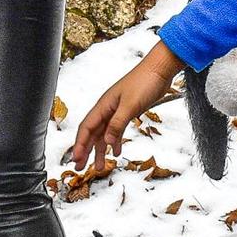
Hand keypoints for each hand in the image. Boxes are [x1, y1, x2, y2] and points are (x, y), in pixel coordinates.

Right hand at [73, 41, 185, 170]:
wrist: (160, 69)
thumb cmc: (145, 81)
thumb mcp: (131, 105)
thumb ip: (118, 123)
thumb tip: (107, 142)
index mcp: (104, 105)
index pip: (86, 128)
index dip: (80, 144)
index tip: (76, 159)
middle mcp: (107, 108)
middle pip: (91, 133)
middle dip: (85, 150)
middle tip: (80, 167)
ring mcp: (117, 110)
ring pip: (103, 133)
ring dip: (100, 150)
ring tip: (99, 166)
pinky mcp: (127, 111)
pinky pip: (116, 130)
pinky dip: (114, 141)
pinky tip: (117, 151)